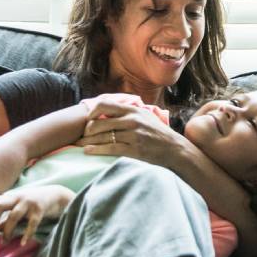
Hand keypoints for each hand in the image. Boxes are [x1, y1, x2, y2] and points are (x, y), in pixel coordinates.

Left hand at [0, 184, 74, 245]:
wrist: (57, 195)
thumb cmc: (35, 203)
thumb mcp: (20, 209)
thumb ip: (8, 217)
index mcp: (11, 196)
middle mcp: (18, 197)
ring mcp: (29, 202)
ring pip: (13, 216)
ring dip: (7, 230)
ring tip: (5, 242)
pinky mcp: (40, 209)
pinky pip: (32, 223)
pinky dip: (27, 234)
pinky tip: (23, 243)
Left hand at [74, 100, 188, 166]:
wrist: (175, 149)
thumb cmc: (158, 133)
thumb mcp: (145, 116)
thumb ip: (129, 112)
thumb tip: (108, 110)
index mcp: (133, 110)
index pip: (105, 104)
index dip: (92, 111)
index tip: (88, 119)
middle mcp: (132, 120)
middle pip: (99, 122)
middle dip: (87, 130)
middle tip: (82, 135)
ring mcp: (134, 135)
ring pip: (103, 136)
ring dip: (88, 141)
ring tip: (80, 144)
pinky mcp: (134, 149)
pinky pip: (110, 148)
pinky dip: (96, 150)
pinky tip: (88, 152)